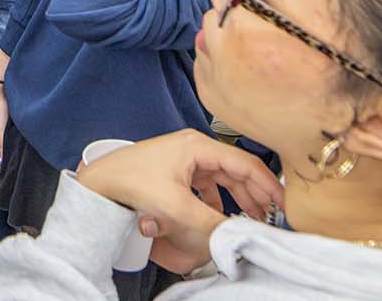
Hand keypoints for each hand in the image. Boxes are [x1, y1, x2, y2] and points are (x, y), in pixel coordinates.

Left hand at [76, 130, 282, 275]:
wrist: (97, 185)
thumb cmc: (129, 182)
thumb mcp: (175, 206)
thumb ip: (211, 222)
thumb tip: (237, 235)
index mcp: (198, 146)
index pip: (245, 163)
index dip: (268, 185)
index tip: (284, 204)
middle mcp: (194, 148)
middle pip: (236, 170)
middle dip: (255, 194)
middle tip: (271, 217)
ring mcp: (184, 158)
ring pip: (223, 178)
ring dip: (238, 197)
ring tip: (250, 218)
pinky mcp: (175, 171)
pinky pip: (207, 184)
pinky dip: (218, 199)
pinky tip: (219, 214)